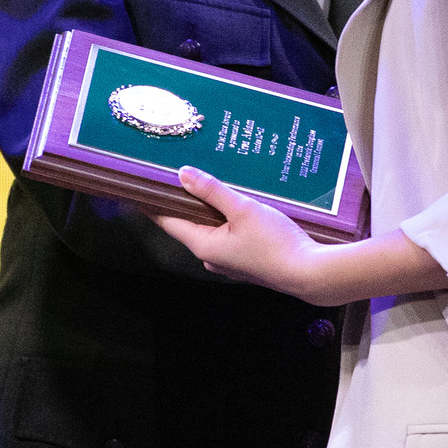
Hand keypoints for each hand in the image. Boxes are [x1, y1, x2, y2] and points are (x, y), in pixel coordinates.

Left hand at [163, 169, 327, 299]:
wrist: (309, 273)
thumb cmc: (276, 243)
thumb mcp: (243, 208)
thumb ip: (212, 190)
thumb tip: (183, 174)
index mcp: (203, 245)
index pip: (167, 221)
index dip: (152, 203)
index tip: (138, 189)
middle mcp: (210, 255)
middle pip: (188, 223)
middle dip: (183, 201)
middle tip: (177, 175)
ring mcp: (228, 260)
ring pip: (209, 228)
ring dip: (207, 208)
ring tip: (208, 184)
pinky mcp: (244, 259)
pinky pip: (226, 234)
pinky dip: (225, 219)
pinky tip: (235, 206)